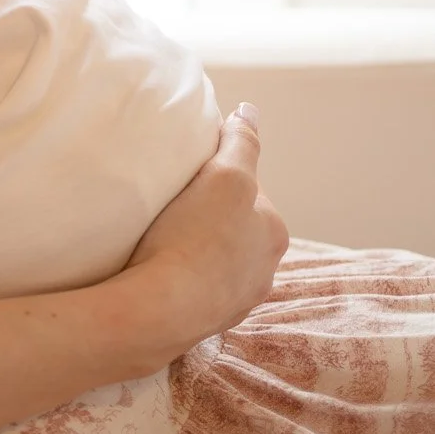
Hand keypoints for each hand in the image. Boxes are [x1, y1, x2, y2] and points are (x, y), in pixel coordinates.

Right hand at [125, 106, 286, 348]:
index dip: (216, 174)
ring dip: (197, 246)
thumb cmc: (195, 237)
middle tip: (172, 203)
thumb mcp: (225, 175)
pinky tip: (161, 267)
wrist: (160, 310)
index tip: (188, 174)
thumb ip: (241, 142)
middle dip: (209, 213)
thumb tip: (250, 111)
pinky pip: (197, 287)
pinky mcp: (207, 322)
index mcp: (274, 232)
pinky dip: (184, 275)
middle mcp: (265, 270)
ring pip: (217, 258)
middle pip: (234, 224)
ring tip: (162, 236)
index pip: (247, 188)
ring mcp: (237, 301)